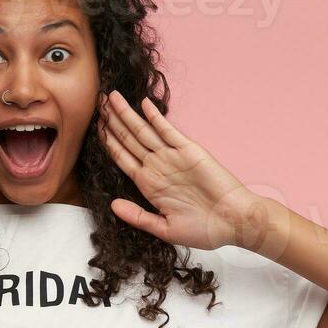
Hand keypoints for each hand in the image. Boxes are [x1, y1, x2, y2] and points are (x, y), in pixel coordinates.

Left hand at [96, 90, 283, 253]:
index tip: (94, 128)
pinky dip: (156, 117)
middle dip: (111, 121)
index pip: (121, 158)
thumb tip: (113, 205)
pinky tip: (143, 104)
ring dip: (126, 114)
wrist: (234, 222)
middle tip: (96, 102)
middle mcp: (157, 167)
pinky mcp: (189, 151)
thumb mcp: (165, 229)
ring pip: (143, 131)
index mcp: (148, 184)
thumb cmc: (204, 229)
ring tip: (110, 97)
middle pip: (128, 139)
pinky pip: (168, 130)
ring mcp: (172, 157)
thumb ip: (138, 217)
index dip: (107, 142)